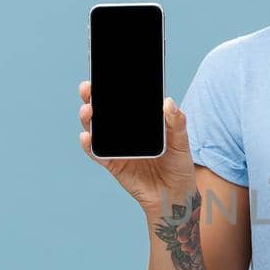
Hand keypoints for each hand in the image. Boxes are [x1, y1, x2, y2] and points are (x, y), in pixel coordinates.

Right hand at [78, 81, 197, 213]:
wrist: (175, 196)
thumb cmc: (179, 166)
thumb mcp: (182, 142)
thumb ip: (177, 123)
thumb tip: (168, 102)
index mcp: (140, 121)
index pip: (122, 100)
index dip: (111, 87)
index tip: (104, 73)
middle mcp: (125, 131)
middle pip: (104, 111)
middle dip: (92, 97)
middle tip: (88, 88)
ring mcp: (117, 147)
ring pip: (96, 129)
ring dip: (88, 118)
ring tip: (88, 110)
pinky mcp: (113, 164)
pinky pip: (97, 153)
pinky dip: (89, 145)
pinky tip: (87, 137)